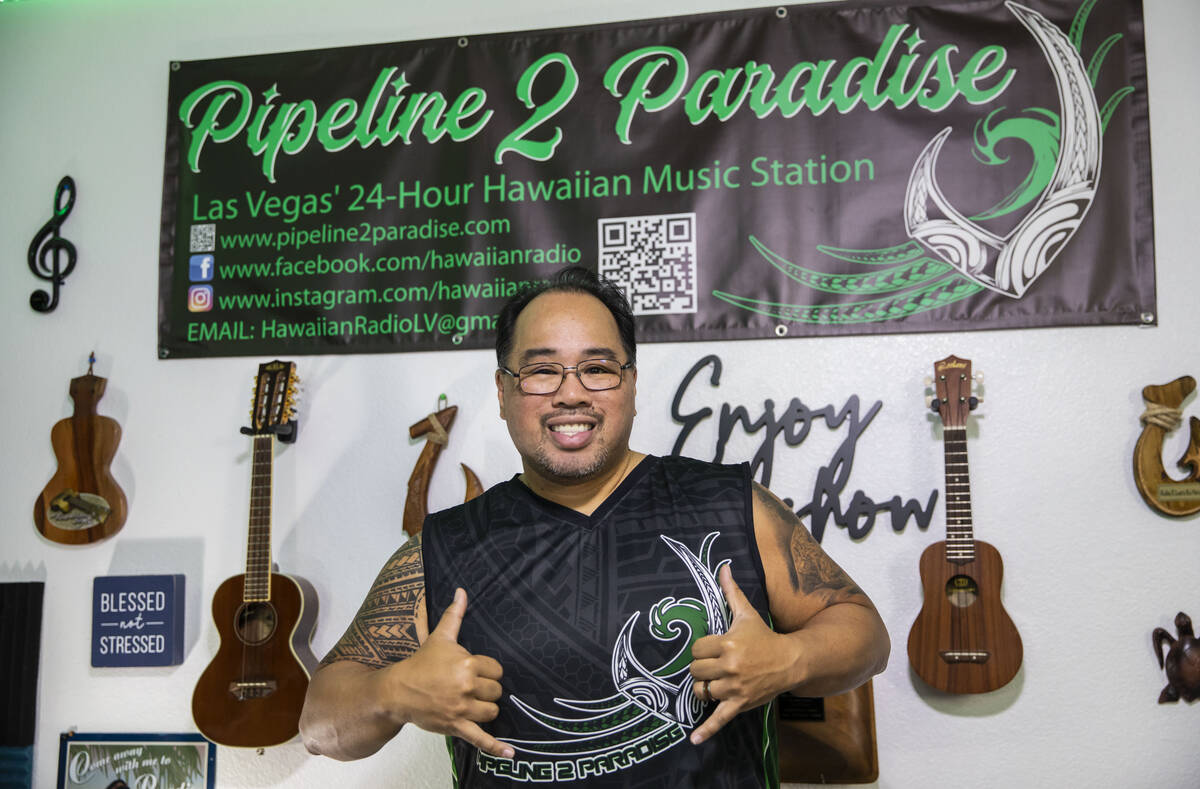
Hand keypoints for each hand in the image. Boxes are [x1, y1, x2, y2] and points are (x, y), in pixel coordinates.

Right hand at [390, 587, 512, 757]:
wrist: (397, 691)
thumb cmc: (421, 663)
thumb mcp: (439, 637)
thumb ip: (455, 615)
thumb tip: (462, 591)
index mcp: (466, 664)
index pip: (497, 669)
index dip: (488, 671)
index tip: (475, 671)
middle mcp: (466, 687)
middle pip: (496, 691)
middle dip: (486, 690)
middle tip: (470, 688)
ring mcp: (462, 709)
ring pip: (492, 712)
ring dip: (486, 709)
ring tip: (472, 704)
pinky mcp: (456, 727)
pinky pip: (481, 739)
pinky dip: (496, 747)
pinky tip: (511, 753)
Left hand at [688, 565, 796, 744]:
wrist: (792, 661)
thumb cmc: (765, 637)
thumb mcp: (746, 613)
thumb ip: (731, 591)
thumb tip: (723, 567)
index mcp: (728, 643)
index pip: (697, 649)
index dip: (702, 649)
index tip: (713, 648)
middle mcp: (730, 666)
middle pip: (695, 670)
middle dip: (702, 668)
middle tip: (715, 665)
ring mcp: (735, 688)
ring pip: (702, 691)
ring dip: (705, 688)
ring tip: (715, 682)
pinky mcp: (740, 704)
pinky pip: (719, 719)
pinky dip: (706, 730)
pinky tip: (694, 740)